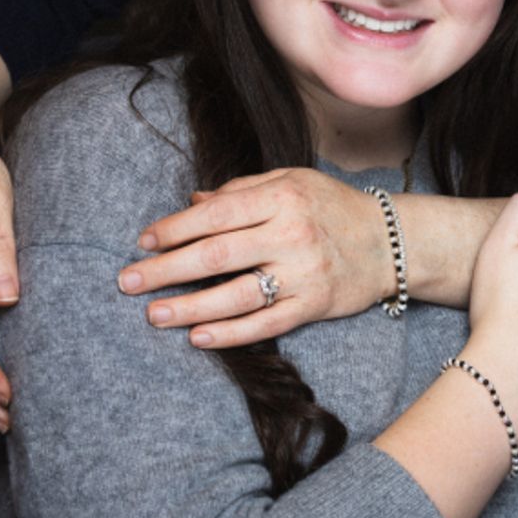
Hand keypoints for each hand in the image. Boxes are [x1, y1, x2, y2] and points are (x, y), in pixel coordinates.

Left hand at [117, 168, 390, 346]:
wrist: (390, 241)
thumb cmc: (332, 206)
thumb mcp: (292, 180)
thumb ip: (241, 189)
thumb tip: (191, 203)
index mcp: (282, 196)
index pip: (216, 213)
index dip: (175, 228)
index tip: (143, 242)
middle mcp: (291, 233)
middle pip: (216, 254)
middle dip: (166, 269)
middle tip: (127, 281)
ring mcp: (303, 273)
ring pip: (236, 295)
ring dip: (189, 307)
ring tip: (153, 314)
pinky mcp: (313, 306)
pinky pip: (264, 325)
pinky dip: (229, 334)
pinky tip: (197, 337)